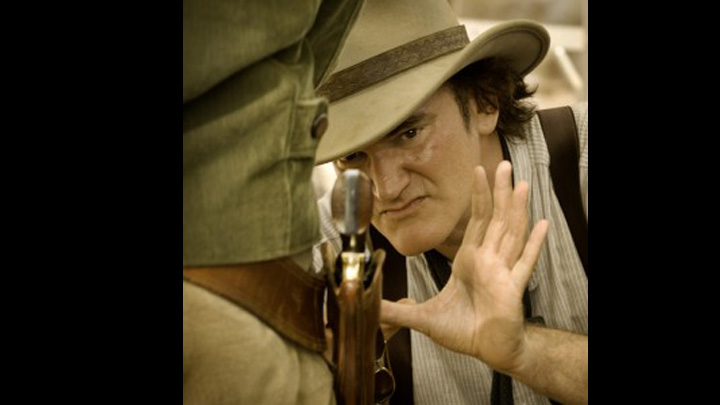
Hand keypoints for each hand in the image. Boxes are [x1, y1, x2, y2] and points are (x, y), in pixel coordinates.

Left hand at [380, 162, 548, 373]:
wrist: (487, 350)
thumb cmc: (464, 330)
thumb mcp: (423, 317)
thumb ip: (396, 311)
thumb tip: (370, 307)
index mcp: (470, 260)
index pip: (476, 221)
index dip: (478, 196)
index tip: (477, 172)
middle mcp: (488, 261)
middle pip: (496, 219)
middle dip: (497, 192)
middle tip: (500, 164)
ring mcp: (502, 273)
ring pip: (511, 234)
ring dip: (516, 209)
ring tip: (521, 184)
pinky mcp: (511, 290)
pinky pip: (524, 263)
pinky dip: (533, 244)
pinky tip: (542, 224)